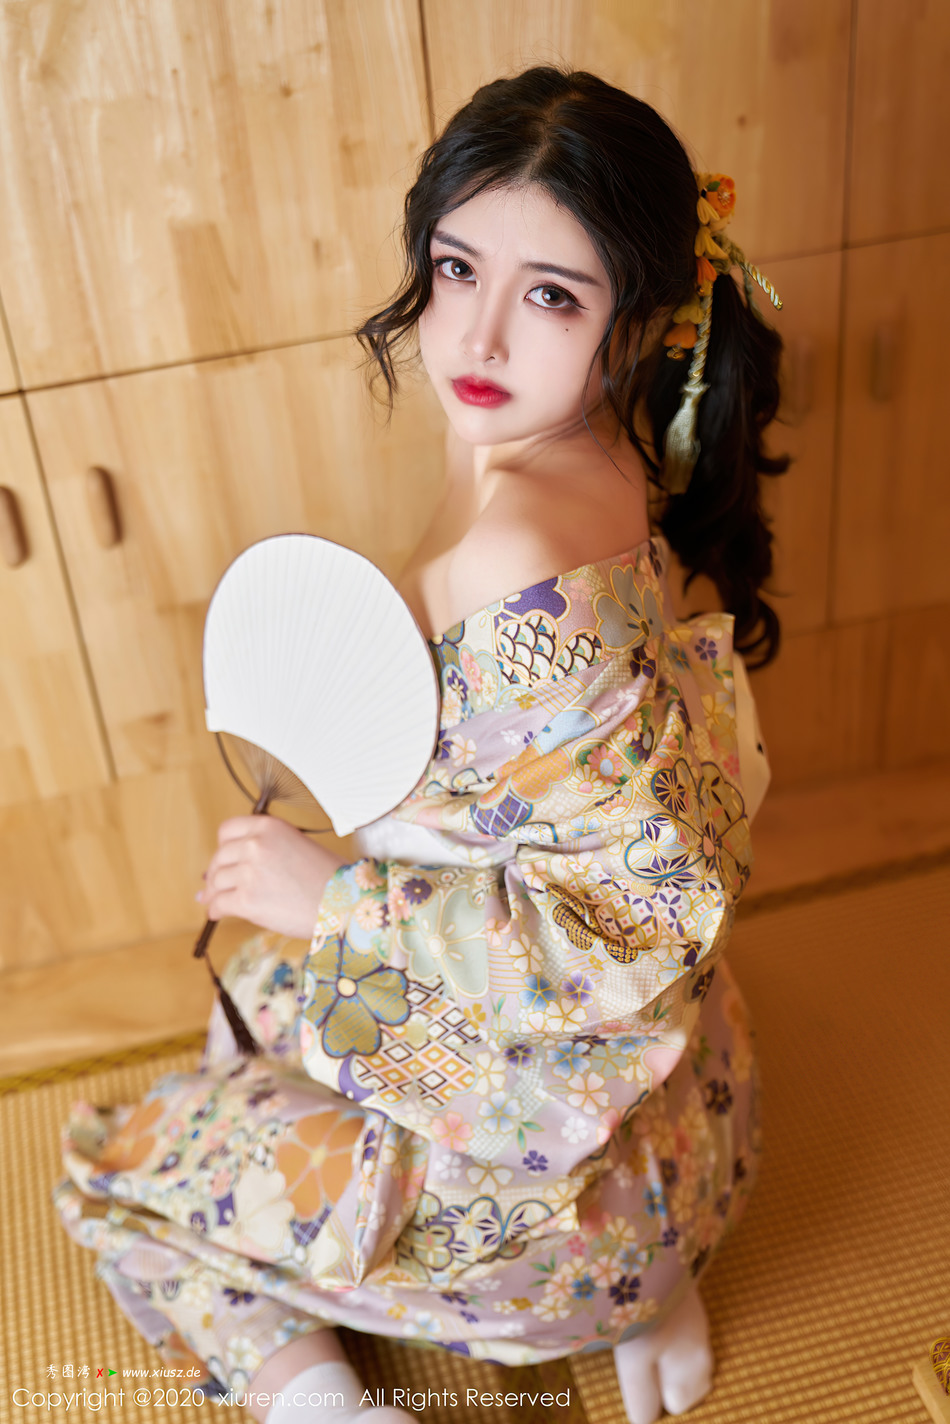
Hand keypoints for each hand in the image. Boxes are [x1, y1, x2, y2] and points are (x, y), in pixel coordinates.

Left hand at [195, 815, 345, 940]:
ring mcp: (249, 873)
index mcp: (268, 827)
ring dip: (214, 893)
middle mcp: (256, 845)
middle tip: (215, 885)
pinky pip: (219, 904)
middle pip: (219, 857)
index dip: (223, 847)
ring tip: (215, 901)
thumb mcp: (296, 845)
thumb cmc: (328, 878)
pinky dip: (215, 910)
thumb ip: (265, 849)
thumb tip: (228, 865)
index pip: (227, 830)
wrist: (343, 904)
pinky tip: (218, 914)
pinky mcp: (247, 900)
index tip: (224, 859)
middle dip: (215, 873)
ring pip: (216, 882)